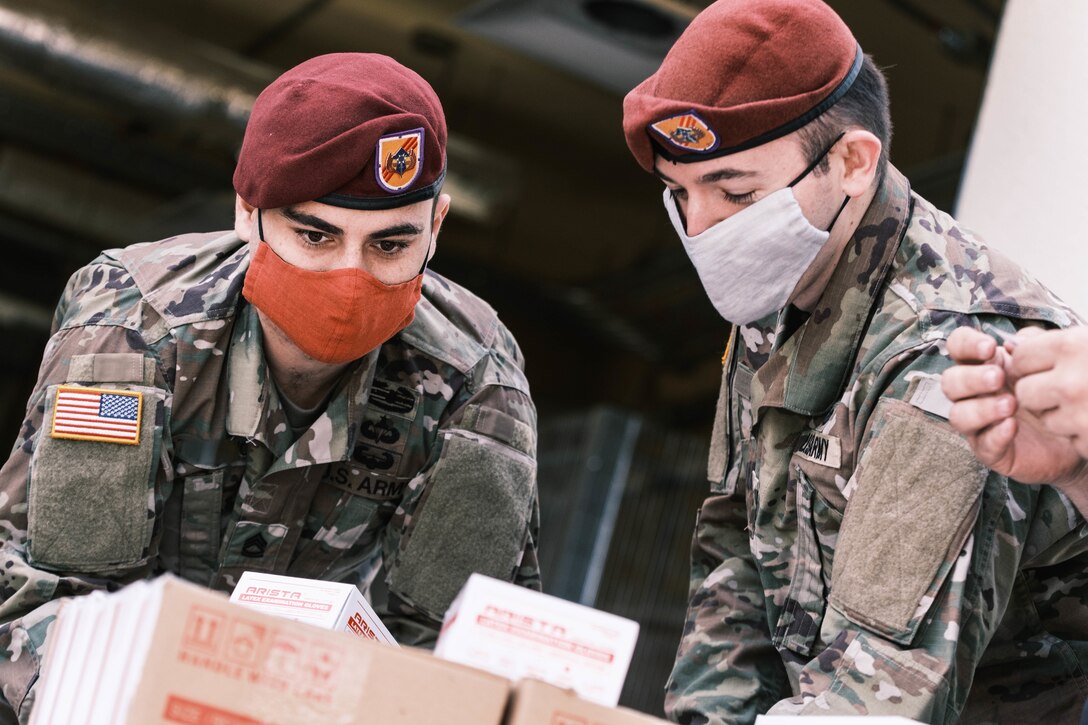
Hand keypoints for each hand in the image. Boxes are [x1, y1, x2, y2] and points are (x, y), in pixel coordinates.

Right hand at [941, 326, 1086, 485]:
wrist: (1072, 432)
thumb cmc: (1051, 395)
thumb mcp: (1044, 362)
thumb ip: (1032, 345)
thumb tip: (1014, 343)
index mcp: (982, 365)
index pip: (957, 348)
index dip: (965, 344)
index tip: (989, 347)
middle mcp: (973, 393)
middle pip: (949, 382)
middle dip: (970, 379)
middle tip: (996, 378)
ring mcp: (978, 422)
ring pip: (958, 415)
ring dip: (981, 409)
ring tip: (1010, 405)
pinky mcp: (990, 449)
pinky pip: (983, 444)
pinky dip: (995, 434)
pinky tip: (1012, 426)